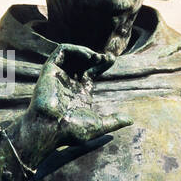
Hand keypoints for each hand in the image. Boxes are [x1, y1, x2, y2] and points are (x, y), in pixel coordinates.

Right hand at [8, 44, 131, 170]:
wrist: (50, 128)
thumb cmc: (71, 130)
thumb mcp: (98, 125)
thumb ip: (114, 121)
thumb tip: (130, 120)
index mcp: (78, 93)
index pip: (90, 72)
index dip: (101, 64)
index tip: (111, 59)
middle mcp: (68, 83)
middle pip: (82, 62)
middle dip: (95, 57)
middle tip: (106, 58)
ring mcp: (58, 76)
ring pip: (72, 55)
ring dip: (85, 52)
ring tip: (96, 57)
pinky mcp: (50, 70)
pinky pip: (61, 52)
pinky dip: (75, 49)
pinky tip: (87, 56)